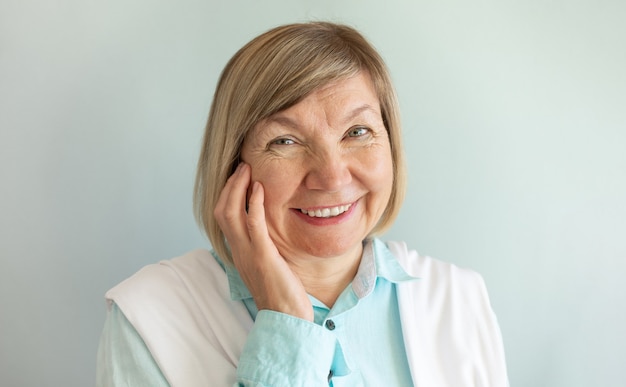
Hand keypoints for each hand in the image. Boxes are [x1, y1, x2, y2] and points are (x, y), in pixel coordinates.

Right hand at [214, 163, 312, 320]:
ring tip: (246, 169)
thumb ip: (263, 247)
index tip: (238, 178)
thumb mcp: (268, 265)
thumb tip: (267, 232)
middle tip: (241, 167)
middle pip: (221, 211)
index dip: (227, 195)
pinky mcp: (263, 256)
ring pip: (231, 214)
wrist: (286, 318)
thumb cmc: (282, 294)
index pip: (223, 217)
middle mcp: (239, 251)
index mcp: (239, 252)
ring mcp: (249, 253)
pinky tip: (259, 188)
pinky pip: (253, 225)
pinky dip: (254, 204)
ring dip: (237, 188)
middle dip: (229, 186)